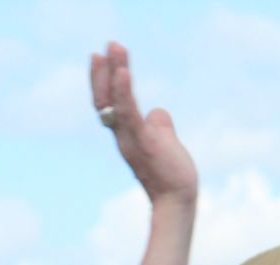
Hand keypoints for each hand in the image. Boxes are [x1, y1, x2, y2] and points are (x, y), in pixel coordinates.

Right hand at [90, 43, 197, 205]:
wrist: (176, 201)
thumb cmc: (172, 176)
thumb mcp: (166, 143)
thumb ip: (159, 125)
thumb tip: (157, 112)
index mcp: (127, 136)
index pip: (110, 104)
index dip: (105, 81)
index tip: (104, 59)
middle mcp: (123, 136)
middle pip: (105, 100)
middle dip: (103, 73)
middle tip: (103, 48)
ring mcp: (131, 139)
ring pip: (116, 101)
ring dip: (113, 72)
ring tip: (114, 48)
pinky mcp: (143, 141)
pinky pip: (129, 113)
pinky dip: (124, 91)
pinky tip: (123, 71)